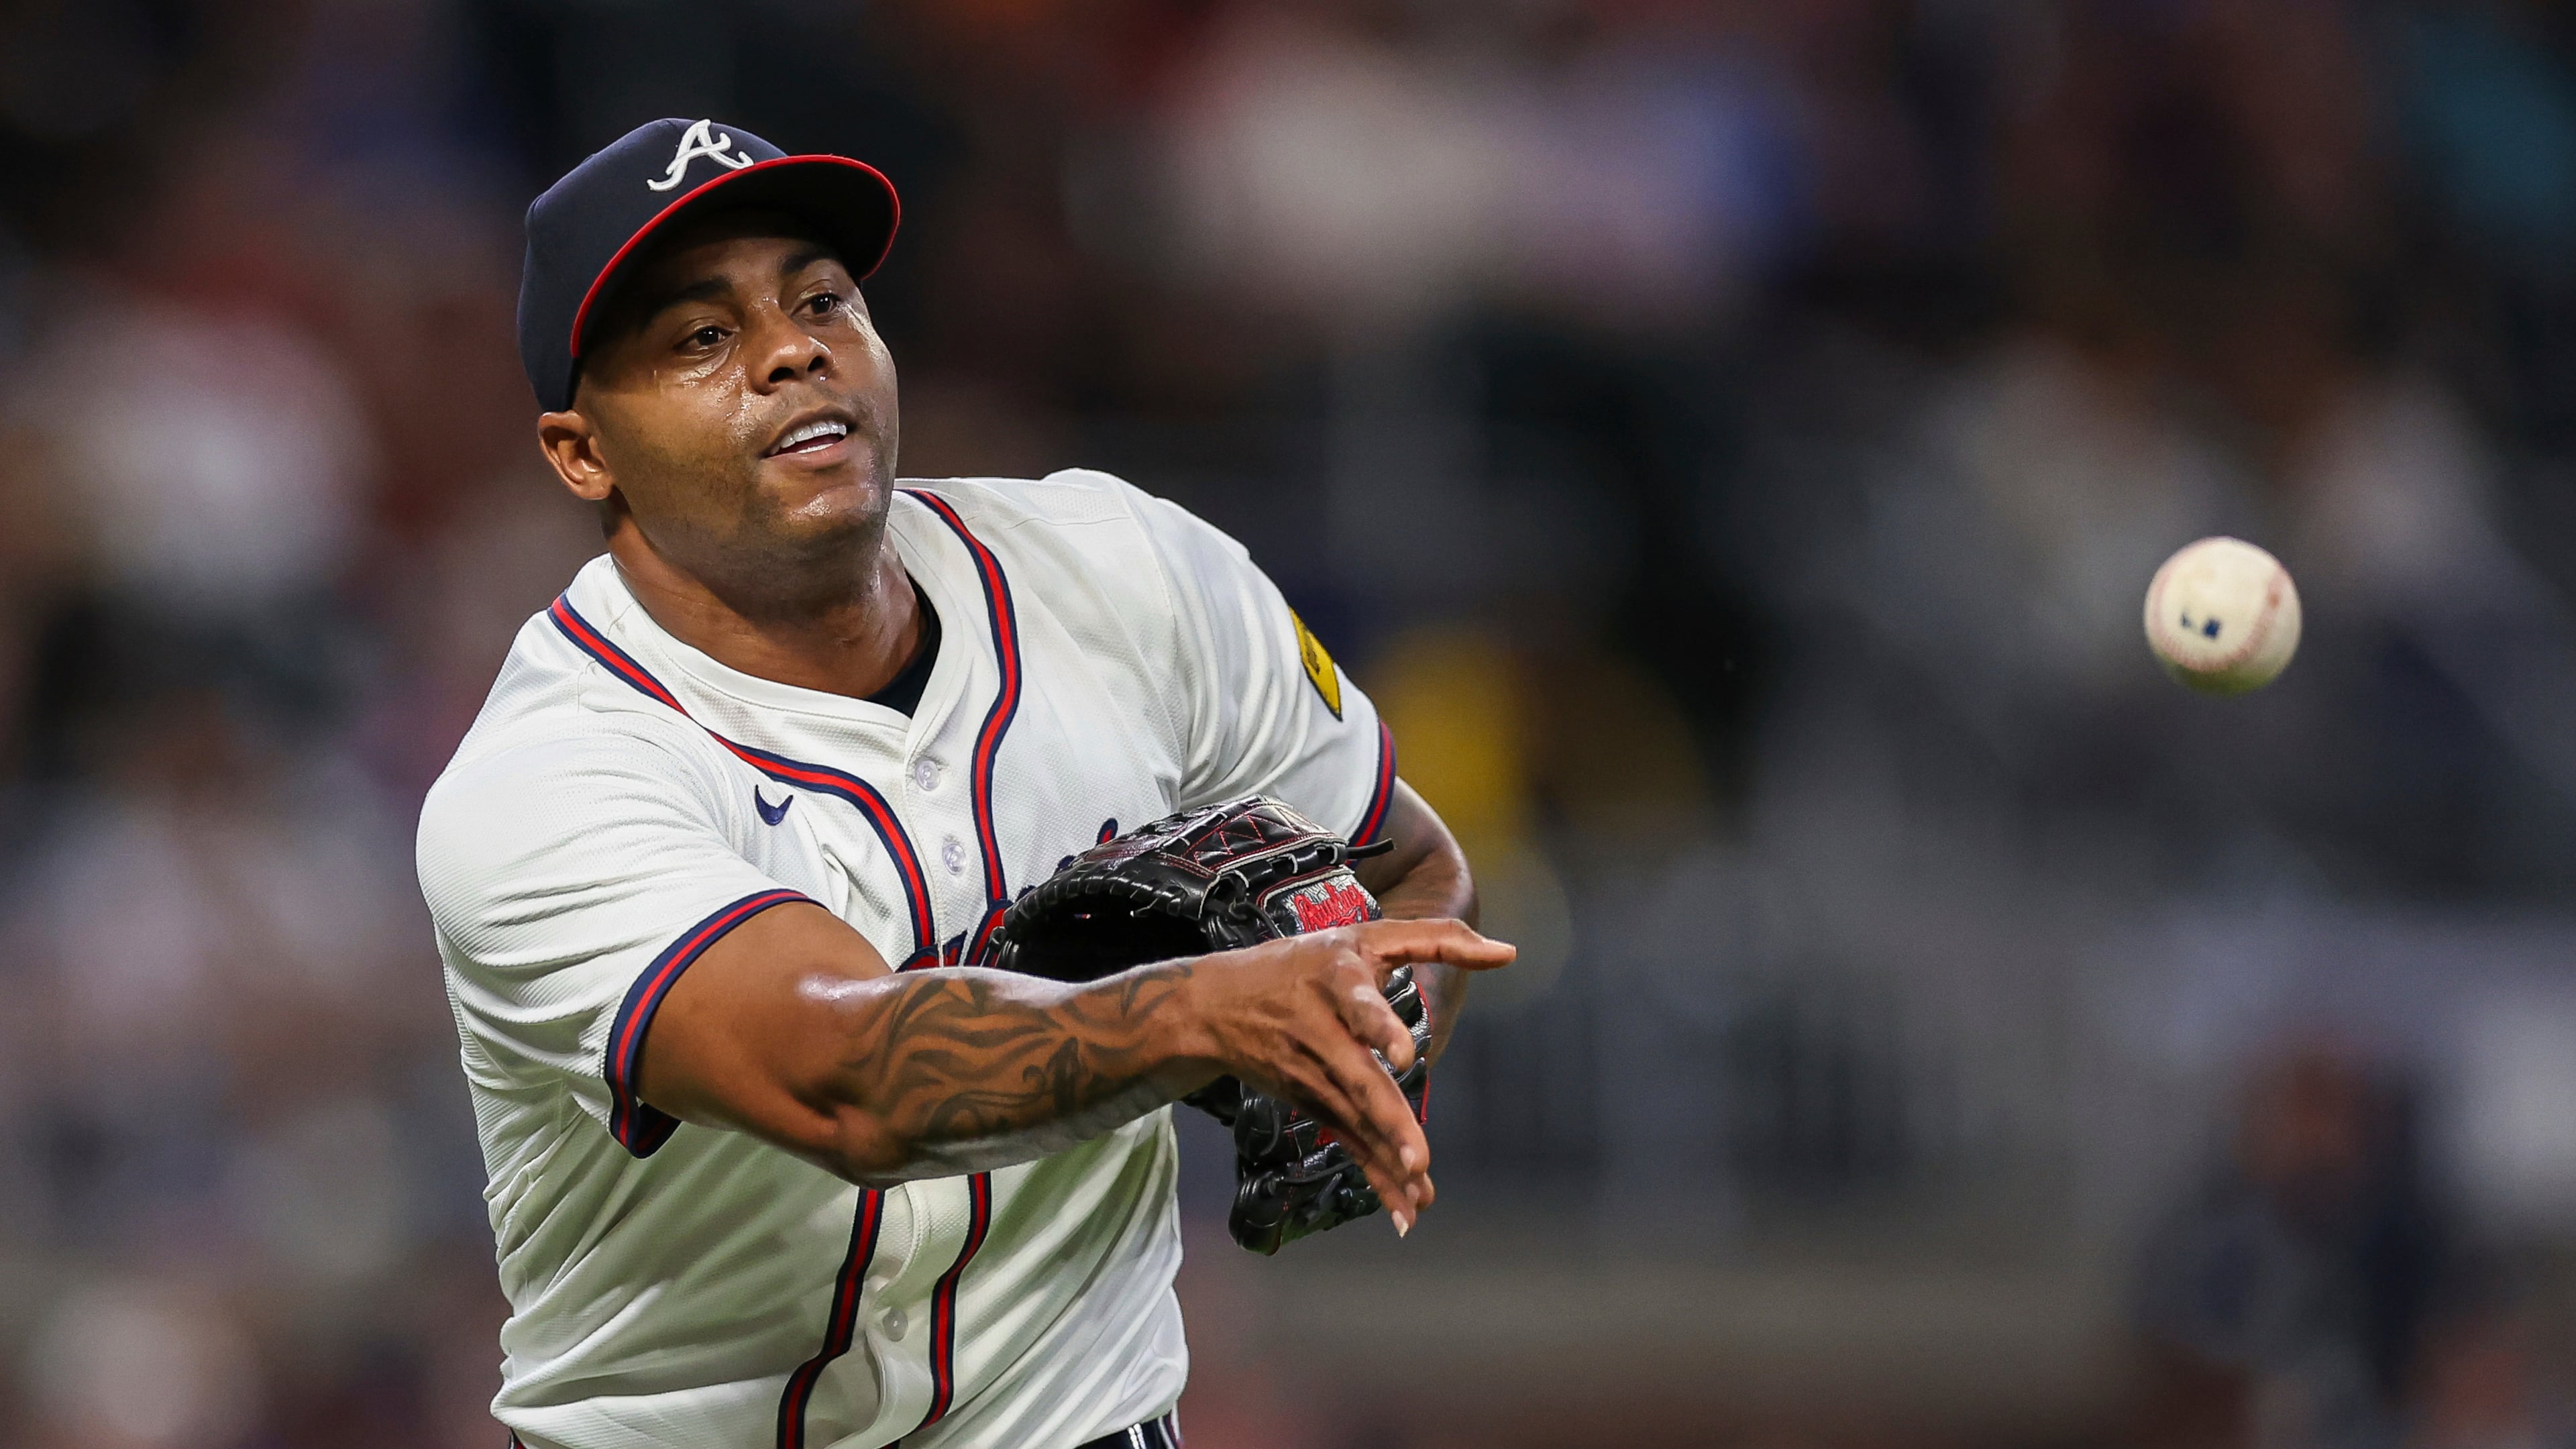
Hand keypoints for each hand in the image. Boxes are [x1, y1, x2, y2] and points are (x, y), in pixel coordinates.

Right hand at [1181, 918, 1512, 1233]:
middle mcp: (1319, 1031)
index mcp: (1335, 980)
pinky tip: (1404, 1210)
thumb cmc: (1305, 962)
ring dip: (1387, 1160)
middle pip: (1356, 1079)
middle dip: (1387, 1121)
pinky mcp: (1310, 1103)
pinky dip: (1375, 1177)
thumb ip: (1437, 939)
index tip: (1404, 1056)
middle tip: (1418, 1159)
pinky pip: (1348, 1142)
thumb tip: (1508, 954)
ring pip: (1354, 1120)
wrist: (1214, 1005)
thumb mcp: (1365, 936)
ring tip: (1420, 1191)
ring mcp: (1310, 1074)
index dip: (1378, 1027)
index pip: (1358, 1005)